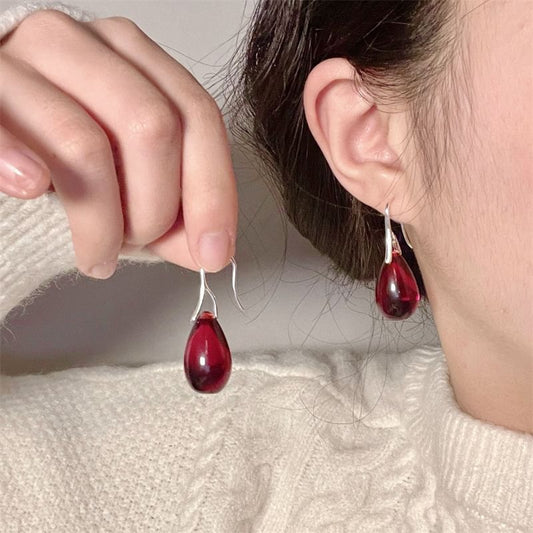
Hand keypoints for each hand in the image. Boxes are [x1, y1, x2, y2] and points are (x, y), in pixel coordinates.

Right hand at [0, 10, 237, 277]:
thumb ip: (175, 211)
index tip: (215, 251)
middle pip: (152, 127)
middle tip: (135, 245)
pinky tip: (32, 187)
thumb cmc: (64, 153)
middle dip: (155, 210)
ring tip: (99, 254)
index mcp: (132, 57)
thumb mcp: (130, 179)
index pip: (197, 116)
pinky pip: (2, 125)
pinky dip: (18, 159)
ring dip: (103, 221)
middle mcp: (82, 45)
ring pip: (87, 143)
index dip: (214, 192)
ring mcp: (22, 58)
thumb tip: (210, 251)